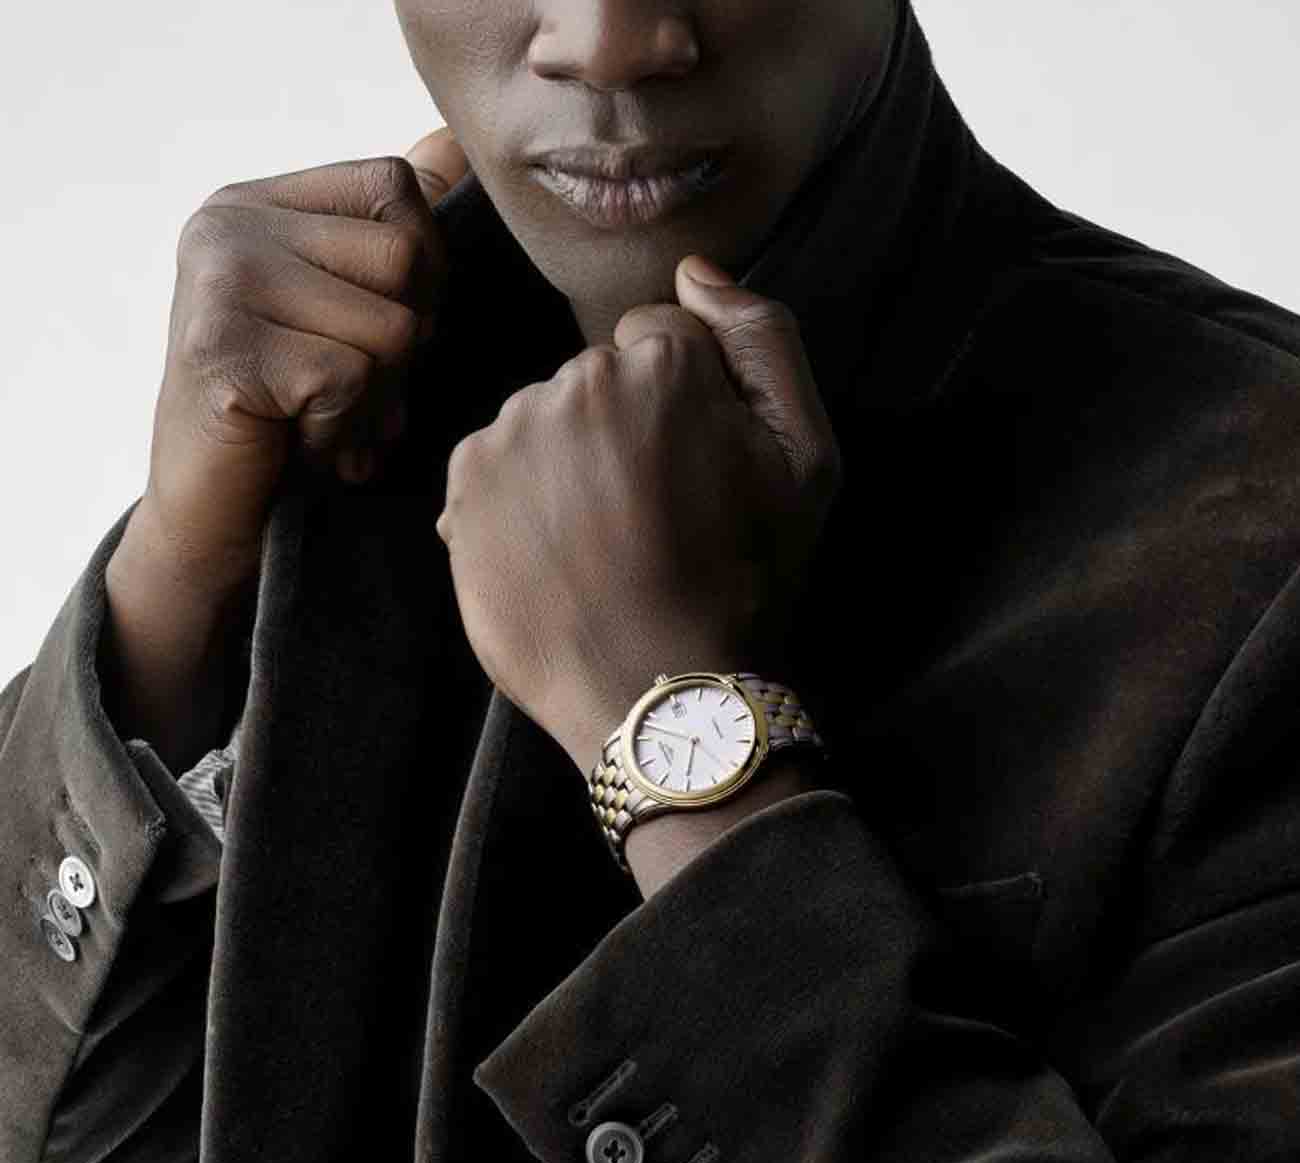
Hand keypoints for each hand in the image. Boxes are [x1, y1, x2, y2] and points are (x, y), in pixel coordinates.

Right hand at [141, 128, 470, 588]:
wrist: (214, 518)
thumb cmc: (291, 418)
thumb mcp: (345, 314)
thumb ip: (387, 231)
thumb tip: (452, 146)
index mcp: (258, 205)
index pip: (395, 186)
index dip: (422, 272)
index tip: (378, 334)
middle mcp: (228, 226)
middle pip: (405, 256)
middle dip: (407, 343)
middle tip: (353, 391)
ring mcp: (219, 284)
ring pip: (391, 326)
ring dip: (378, 397)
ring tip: (325, 419)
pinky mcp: (225, 351)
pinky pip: (351, 380)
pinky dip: (342, 430)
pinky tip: (301, 442)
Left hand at [434, 254, 842, 773]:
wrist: (659, 694)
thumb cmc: (745, 582)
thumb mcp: (807, 459)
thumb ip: (762, 340)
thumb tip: (696, 271)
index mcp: (662, 362)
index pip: (661, 340)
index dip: (685, 408)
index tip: (692, 474)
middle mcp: (576, 379)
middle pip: (598, 378)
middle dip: (621, 431)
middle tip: (648, 519)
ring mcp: (513, 431)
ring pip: (544, 420)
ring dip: (566, 465)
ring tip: (599, 546)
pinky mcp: (466, 483)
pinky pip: (494, 463)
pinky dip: (517, 499)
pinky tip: (555, 553)